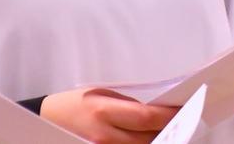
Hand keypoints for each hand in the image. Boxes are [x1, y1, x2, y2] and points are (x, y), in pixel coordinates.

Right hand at [39, 88, 177, 143]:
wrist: (48, 119)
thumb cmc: (76, 103)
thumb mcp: (102, 95)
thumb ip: (129, 106)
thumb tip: (158, 114)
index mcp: (104, 111)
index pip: (146, 117)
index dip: (169, 117)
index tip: (184, 111)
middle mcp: (104, 135)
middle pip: (147, 139)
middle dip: (169, 132)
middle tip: (184, 124)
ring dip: (157, 143)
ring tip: (170, 134)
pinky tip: (151, 141)